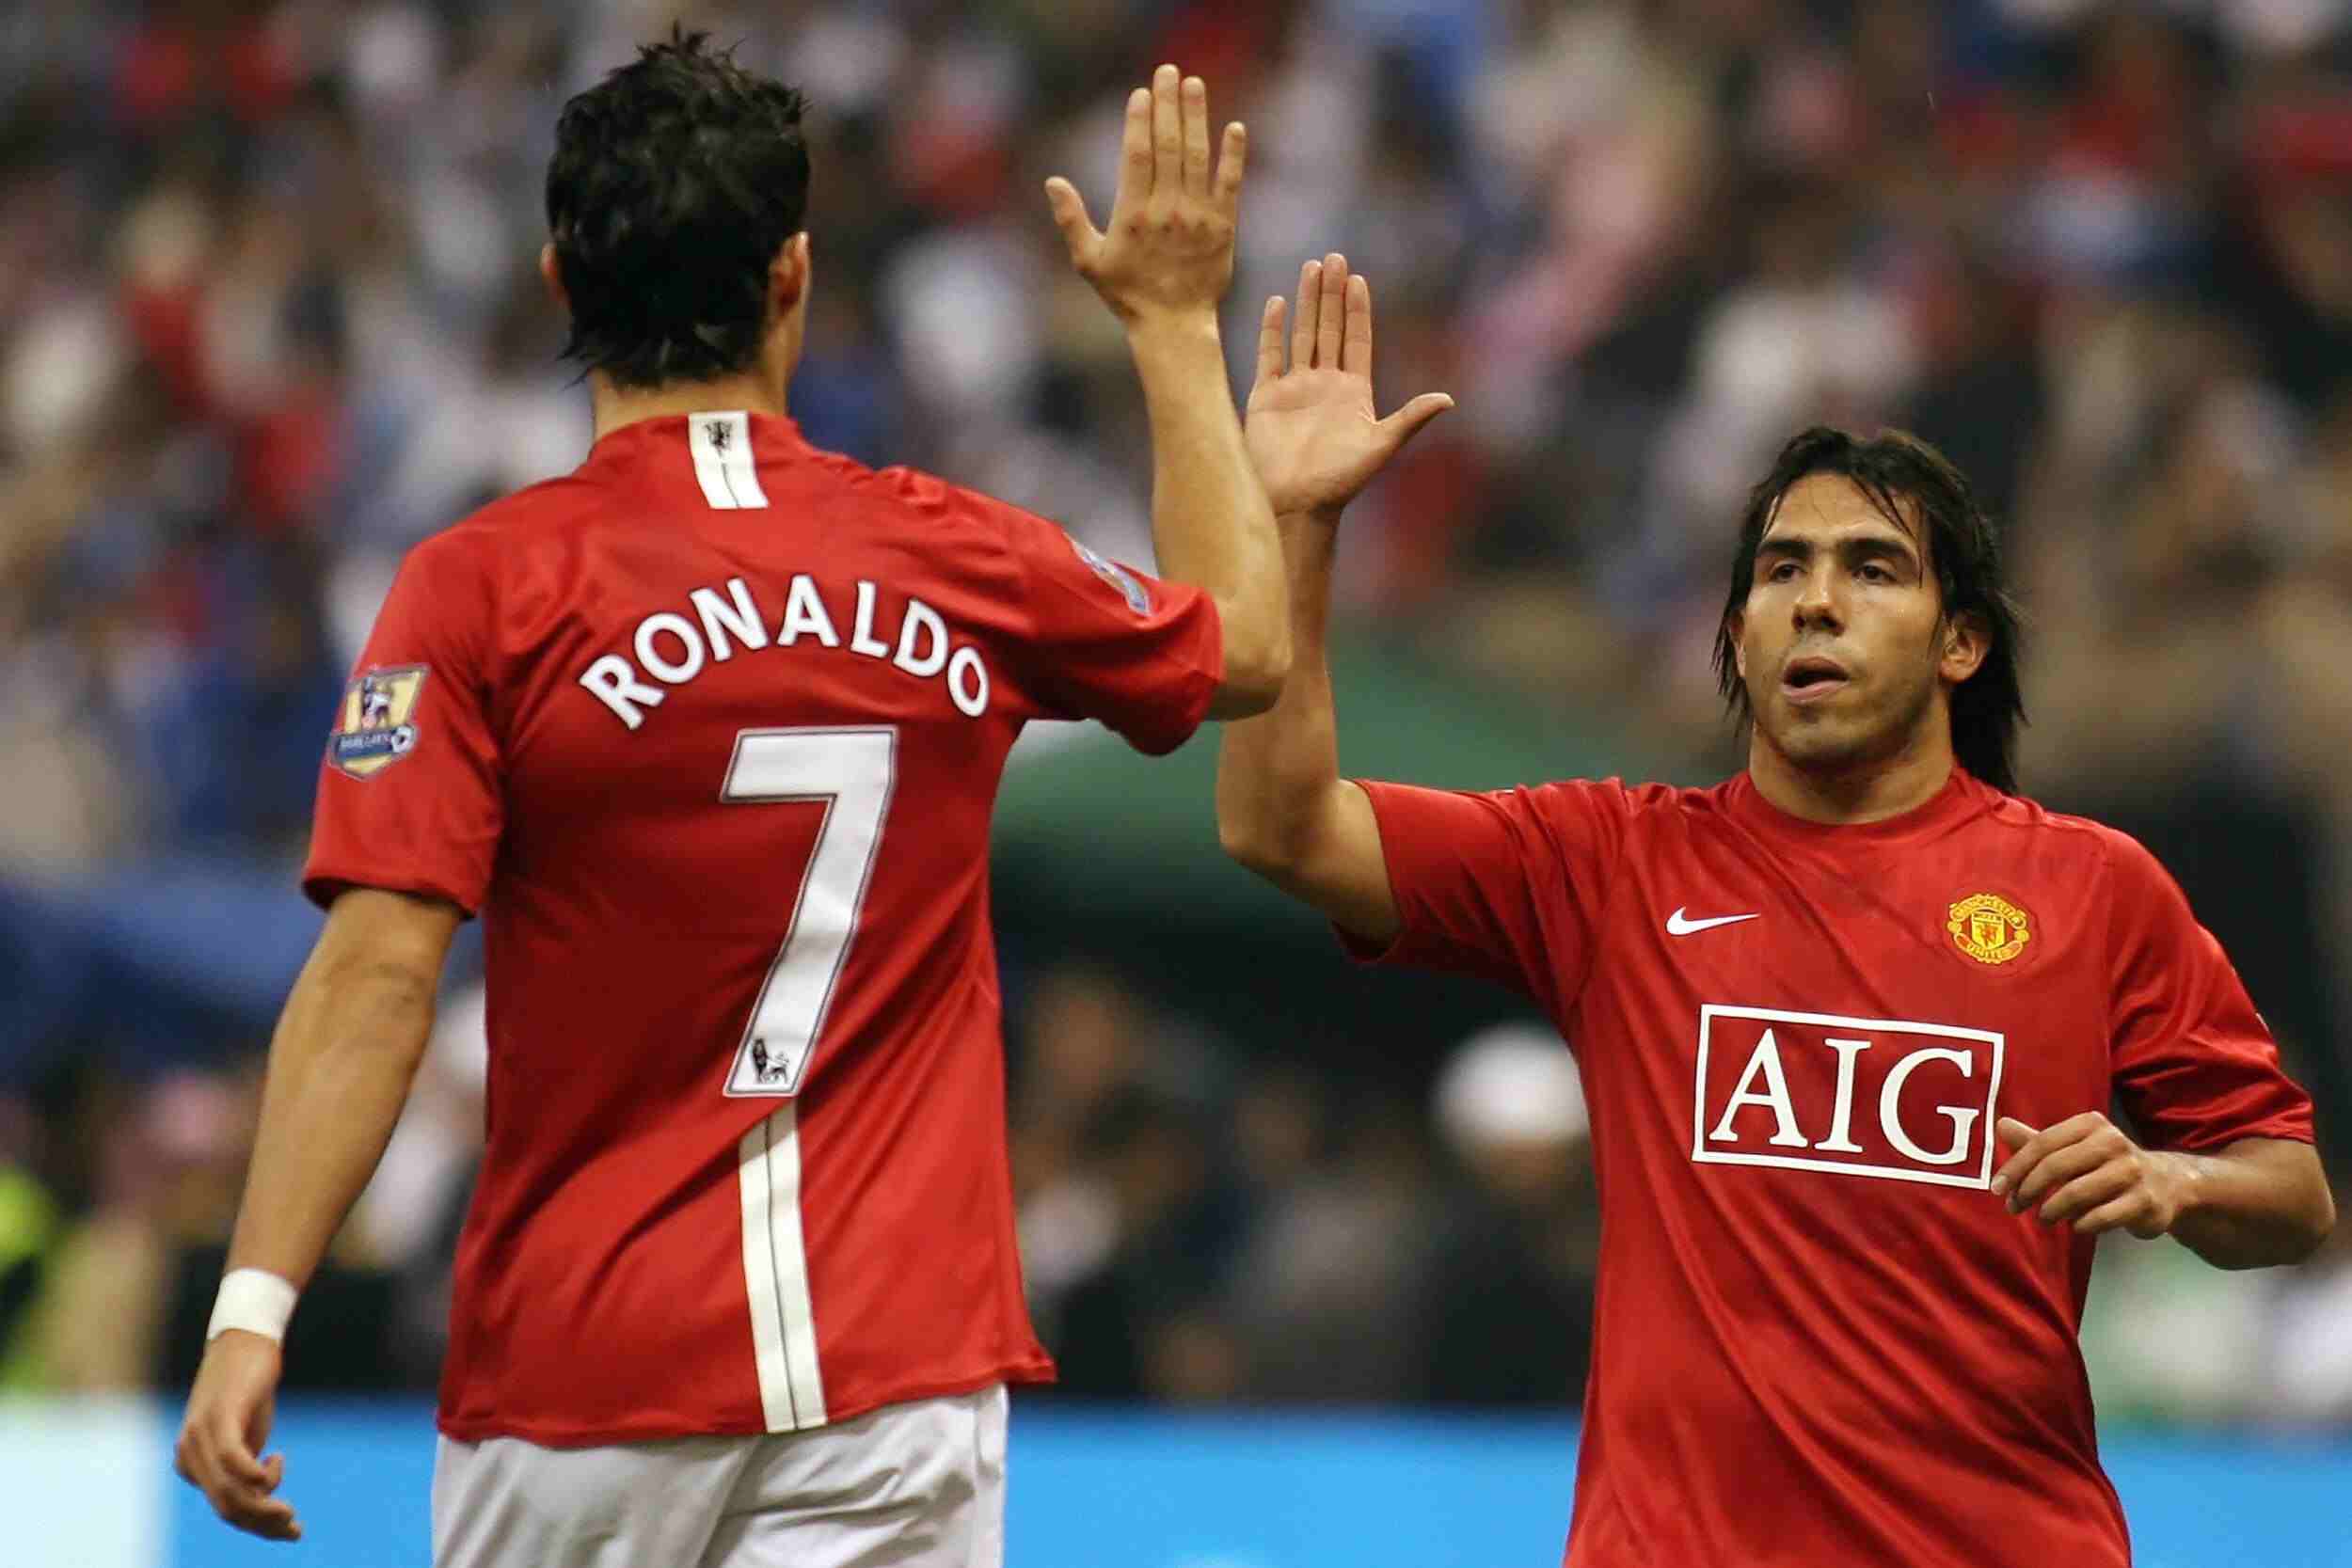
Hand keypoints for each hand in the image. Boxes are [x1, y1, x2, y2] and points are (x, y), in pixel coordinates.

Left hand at [175, 1330, 300, 1541]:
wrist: (246, 1338)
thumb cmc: (248, 1385)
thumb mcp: (247, 1432)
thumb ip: (244, 1463)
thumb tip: (259, 1494)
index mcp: (190, 1462)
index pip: (224, 1506)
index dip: (257, 1524)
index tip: (288, 1527)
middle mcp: (188, 1453)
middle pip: (226, 1506)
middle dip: (262, 1525)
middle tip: (293, 1529)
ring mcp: (200, 1435)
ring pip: (230, 1490)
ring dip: (264, 1509)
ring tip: (290, 1511)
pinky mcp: (219, 1416)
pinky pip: (232, 1458)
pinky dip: (255, 1474)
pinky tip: (275, 1466)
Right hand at [1045, 65, 1243, 325]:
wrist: (1174, 324)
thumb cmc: (1127, 294)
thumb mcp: (1089, 261)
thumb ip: (1071, 219)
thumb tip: (1053, 181)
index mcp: (1132, 215)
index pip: (1137, 155)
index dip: (1140, 120)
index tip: (1142, 93)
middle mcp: (1166, 210)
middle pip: (1168, 145)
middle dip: (1168, 104)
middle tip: (1168, 71)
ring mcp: (1197, 217)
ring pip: (1198, 157)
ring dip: (1197, 117)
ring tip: (1194, 84)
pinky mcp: (1223, 228)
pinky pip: (1230, 184)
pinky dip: (1233, 156)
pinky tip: (1235, 127)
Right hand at [1245, 255, 1452, 518]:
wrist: (1296, 504)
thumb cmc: (1340, 481)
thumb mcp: (1381, 446)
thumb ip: (1410, 418)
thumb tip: (1448, 399)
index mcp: (1354, 392)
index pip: (1357, 340)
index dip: (1358, 310)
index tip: (1358, 278)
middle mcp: (1325, 384)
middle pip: (1329, 329)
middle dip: (1331, 294)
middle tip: (1334, 257)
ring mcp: (1295, 388)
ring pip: (1301, 335)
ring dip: (1305, 303)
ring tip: (1309, 267)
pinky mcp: (1266, 397)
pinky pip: (1268, 356)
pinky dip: (1271, 330)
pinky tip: (1275, 303)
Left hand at [1992, 1113, 2191, 1238]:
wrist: (2167, 1184)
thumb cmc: (2106, 1164)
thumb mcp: (2073, 1148)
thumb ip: (2038, 1141)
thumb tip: (2001, 1124)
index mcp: (2091, 1124)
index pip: (2042, 1144)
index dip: (2015, 1167)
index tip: (1997, 1188)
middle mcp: (2112, 1142)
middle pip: (2056, 1167)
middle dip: (2028, 1190)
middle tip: (2015, 1207)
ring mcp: (2131, 1172)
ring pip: (2075, 1194)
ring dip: (2052, 1210)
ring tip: (2044, 1218)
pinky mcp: (2144, 1201)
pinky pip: (2099, 1217)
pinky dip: (2080, 1224)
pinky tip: (2075, 1225)